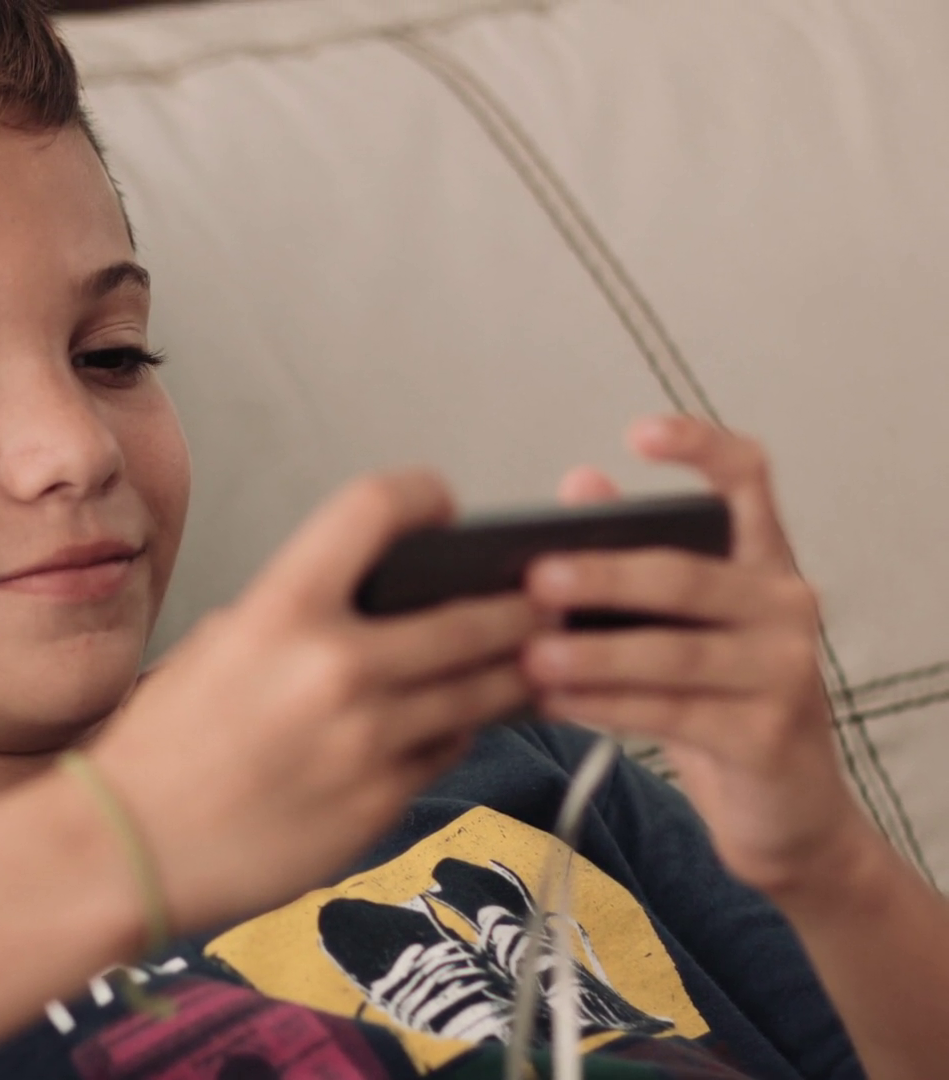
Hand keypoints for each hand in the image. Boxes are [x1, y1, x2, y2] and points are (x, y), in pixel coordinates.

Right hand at [92, 470, 534, 934]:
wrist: (134, 850)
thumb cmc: (164, 746)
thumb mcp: (218, 647)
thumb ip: (300, 615)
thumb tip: (380, 598)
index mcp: (280, 610)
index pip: (377, 509)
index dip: (424, 495)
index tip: (444, 507)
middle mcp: (336, 668)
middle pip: (473, 611)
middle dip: (520, 602)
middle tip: (545, 593)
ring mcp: (369, 740)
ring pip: (486, 686)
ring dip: (518, 666)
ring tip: (536, 651)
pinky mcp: (384, 801)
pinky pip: (452, 746)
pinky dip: (465, 726)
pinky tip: (467, 715)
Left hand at [521, 416, 880, 898]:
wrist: (786, 812)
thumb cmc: (715, 701)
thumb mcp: (678, 625)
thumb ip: (635, 556)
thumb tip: (578, 484)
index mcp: (764, 563)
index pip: (750, 481)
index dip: (701, 446)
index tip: (638, 432)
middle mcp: (788, 606)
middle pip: (685, 576)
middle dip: (601, 577)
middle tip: (533, 580)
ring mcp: (786, 671)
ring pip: (672, 653)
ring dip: (591, 655)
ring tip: (526, 657)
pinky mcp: (767, 735)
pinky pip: (670, 713)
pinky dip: (604, 706)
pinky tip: (550, 703)